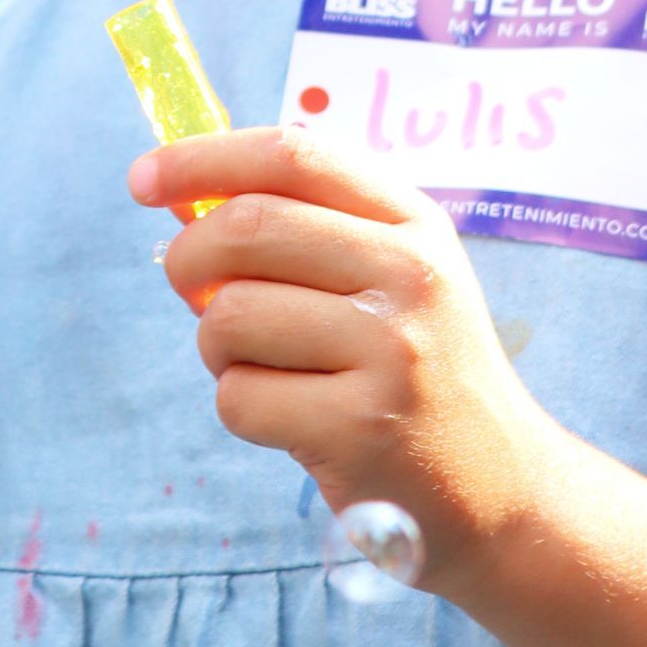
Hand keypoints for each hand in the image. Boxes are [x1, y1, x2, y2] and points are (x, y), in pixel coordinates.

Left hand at [130, 125, 553, 598]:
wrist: (502, 491)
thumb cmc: (414, 371)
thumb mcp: (391, 278)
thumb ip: (304, 228)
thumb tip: (178, 196)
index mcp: (413, 223)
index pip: (293, 154)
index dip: (204, 157)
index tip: (145, 178)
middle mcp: (411, 275)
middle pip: (247, 227)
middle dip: (188, 259)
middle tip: (189, 289)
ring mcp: (391, 352)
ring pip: (229, 316)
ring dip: (217, 346)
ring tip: (265, 367)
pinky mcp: (361, 429)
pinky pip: (238, 397)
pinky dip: (240, 407)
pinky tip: (291, 419)